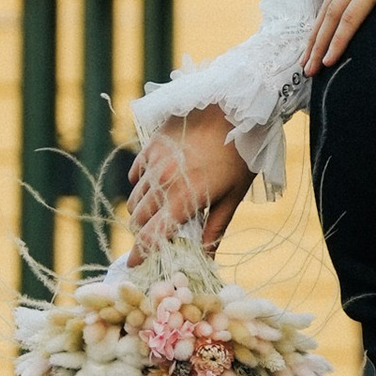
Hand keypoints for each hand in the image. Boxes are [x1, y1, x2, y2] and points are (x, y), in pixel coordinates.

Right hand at [128, 111, 249, 250]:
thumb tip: (206, 258)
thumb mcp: (233, 197)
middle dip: (143, 233)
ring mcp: (154, 163)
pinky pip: (137, 174)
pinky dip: (141, 186)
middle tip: (154, 239)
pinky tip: (155, 187)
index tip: (135, 266)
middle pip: (139, 219)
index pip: (152, 236)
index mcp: (184, 200)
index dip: (141, 254)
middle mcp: (163, 183)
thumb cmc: (240, 156)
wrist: (233, 110)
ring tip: (156, 215)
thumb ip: (215, 228)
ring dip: (141, 212)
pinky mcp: (151, 146)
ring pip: (135, 198)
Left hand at [304, 0, 375, 72]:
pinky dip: (339, 37)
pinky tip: (331, 57)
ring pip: (334, 10)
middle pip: (330, 3)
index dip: (325, 20)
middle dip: (316, 36)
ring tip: (313, 66)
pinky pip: (352, 14)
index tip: (317, 44)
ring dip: (321, 41)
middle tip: (306, 63)